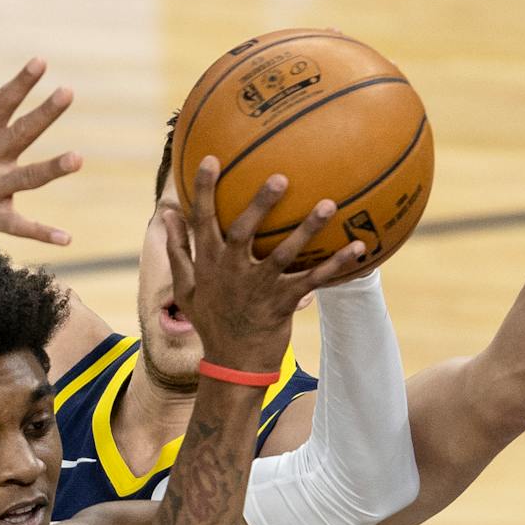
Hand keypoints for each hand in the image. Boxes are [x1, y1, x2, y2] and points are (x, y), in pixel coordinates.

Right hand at [0, 44, 81, 252]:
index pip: (1, 102)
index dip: (21, 82)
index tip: (42, 61)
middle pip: (21, 132)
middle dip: (45, 112)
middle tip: (67, 92)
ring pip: (27, 177)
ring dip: (52, 169)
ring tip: (78, 159)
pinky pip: (20, 226)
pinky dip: (42, 233)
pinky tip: (66, 239)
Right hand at [164, 158, 366, 373]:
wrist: (232, 365)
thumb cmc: (211, 322)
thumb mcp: (186, 288)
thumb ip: (178, 250)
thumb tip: (166, 214)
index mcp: (209, 263)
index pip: (203, 221)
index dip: (205, 190)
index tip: (211, 159)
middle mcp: (233, 272)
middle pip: (244, 231)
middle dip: (260, 204)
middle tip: (279, 178)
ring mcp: (259, 288)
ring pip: (285, 253)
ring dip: (307, 229)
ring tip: (328, 205)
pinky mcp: (283, 302)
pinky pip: (314, 279)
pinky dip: (337, 264)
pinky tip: (359, 247)